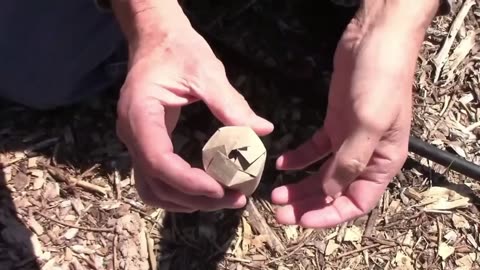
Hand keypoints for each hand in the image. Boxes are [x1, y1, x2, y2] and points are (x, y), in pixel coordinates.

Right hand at [116, 20, 272, 212]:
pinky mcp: (146, 145)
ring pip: (152, 189)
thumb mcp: (206, 71)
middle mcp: (131, 133)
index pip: (157, 159)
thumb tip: (263, 130)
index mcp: (140, 112)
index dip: (188, 181)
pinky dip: (178, 193)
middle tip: (234, 199)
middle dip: (195, 198)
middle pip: (155, 183)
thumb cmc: (178, 49)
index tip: (221, 189)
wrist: (155, 39)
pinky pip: (155, 180)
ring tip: (224, 199)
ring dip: (186, 201)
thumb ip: (231, 103)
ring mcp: (135, 142)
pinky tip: (205, 191)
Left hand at [271, 15, 421, 227]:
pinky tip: (282, 163)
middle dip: (307, 203)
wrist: (375, 40)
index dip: (329, 215)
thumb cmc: (380, 82)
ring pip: (322, 172)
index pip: (356, 202)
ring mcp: (349, 139)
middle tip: (279, 211)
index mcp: (383, 163)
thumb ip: (350, 162)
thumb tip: (329, 193)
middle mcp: (366, 156)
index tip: (301, 219)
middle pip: (334, 190)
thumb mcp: (369, 125)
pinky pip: (315, 148)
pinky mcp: (335, 123)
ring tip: (275, 192)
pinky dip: (299, 158)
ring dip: (300, 185)